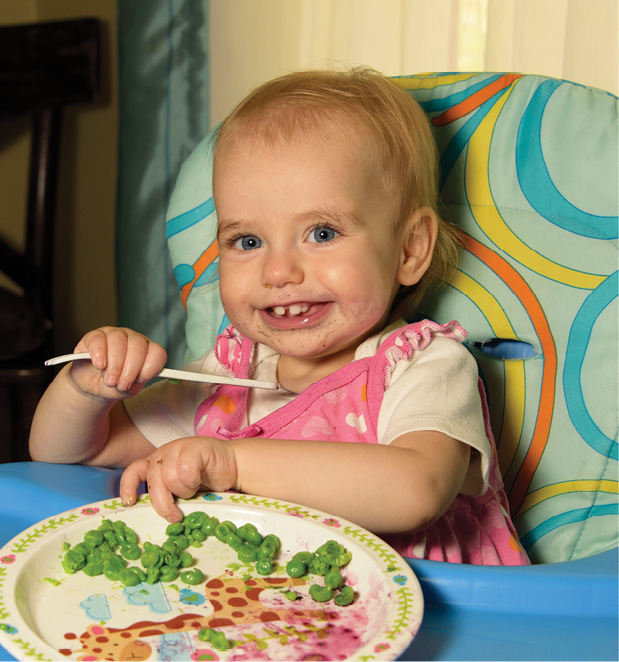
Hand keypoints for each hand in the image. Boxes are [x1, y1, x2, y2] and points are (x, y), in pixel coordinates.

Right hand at [69, 327, 166, 399]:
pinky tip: (99, 366)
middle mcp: (133, 339)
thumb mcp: (126, 390)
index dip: (150, 368)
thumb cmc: (114, 384)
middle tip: (121, 384)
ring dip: (115, 364)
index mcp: (147, 350)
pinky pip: (98, 339)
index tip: (139, 381)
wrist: (91, 384)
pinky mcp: (94, 336)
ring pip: (118, 341)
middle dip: (130, 369)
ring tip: (109, 380)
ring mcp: (114, 334)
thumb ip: (132, 387)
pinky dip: (99, 353)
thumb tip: (131, 383)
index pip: (157, 352)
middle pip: (138, 346)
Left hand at [119, 436, 238, 521]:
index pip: (134, 470)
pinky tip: (200, 480)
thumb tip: (151, 516)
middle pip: (154, 481)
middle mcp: (164, 454)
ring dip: (184, 491)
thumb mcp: (180, 489)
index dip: (128, 486)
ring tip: (193, 489)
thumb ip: (165, 494)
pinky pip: (186, 470)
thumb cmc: (206, 480)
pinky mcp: (195, 447)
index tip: (130, 503)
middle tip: (175, 516)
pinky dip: (193, 481)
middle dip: (163, 503)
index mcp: (156, 464)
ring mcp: (178, 447)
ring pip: (170, 478)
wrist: (233, 466)